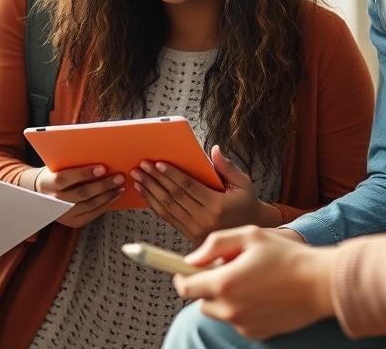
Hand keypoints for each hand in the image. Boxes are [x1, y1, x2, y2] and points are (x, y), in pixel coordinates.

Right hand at [28, 164, 124, 227]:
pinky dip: (105, 205)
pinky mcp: (73, 222)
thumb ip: (71, 163)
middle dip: (102, 185)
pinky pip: (92, 214)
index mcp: (48, 183)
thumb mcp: (57, 165)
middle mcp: (54, 201)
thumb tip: (97, 154)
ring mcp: (63, 214)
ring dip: (108, 195)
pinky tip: (114, 196)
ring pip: (89, 205)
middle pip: (81, 194)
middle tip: (118, 177)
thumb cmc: (54, 174)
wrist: (44, 193)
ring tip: (119, 186)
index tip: (102, 168)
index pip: (64, 178)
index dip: (83, 174)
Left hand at [131, 145, 275, 244]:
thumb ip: (227, 167)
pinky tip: (145, 192)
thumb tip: (214, 149)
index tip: (158, 163)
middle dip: (155, 180)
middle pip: (174, 197)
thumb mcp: (243, 183)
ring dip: (150, 191)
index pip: (189, 187)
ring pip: (167, 208)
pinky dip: (154, 204)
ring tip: (137, 178)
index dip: (172, 175)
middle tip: (141, 166)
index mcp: (218, 205)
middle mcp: (205, 220)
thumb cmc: (245, 203)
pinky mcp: (190, 236)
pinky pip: (168, 218)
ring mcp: (196, 230)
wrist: (248, 231)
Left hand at [173, 225, 335, 340]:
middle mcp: (231, 308)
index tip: (183, 271)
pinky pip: (238, 321)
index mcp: (225, 283)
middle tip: (227, 270)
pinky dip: (241, 310)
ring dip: (225, 299)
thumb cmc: (287, 255)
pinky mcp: (257, 333)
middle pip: (202, 301)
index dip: (181, 278)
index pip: (186, 287)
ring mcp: (244, 324)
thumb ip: (215, 245)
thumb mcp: (249, 235)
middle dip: (208, 286)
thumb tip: (191, 259)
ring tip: (249, 281)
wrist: (320, 283)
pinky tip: (261, 295)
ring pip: (220, 312)